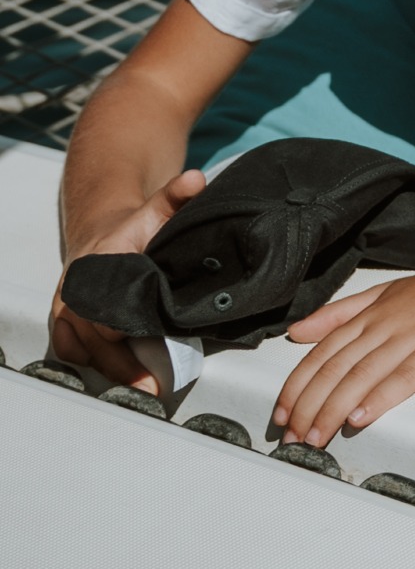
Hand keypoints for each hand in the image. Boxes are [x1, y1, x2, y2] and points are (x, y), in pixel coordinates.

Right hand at [49, 166, 207, 389]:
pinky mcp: (65, 322)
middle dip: (123, 361)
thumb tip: (196, 179)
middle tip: (155, 384)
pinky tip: (122, 378)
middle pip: (93, 335)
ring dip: (111, 370)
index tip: (152, 343)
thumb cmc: (133, 228)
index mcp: (98, 264)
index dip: (126, 327)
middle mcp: (75, 289)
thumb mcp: (156, 209)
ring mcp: (66, 308)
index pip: (105, 305)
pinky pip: (71, 350)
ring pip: (80, 348)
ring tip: (144, 388)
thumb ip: (176, 196)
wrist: (100, 232)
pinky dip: (93, 365)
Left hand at [273, 248, 414, 447]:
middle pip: (334, 370)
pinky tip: (362, 418)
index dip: (296, 387)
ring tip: (316, 437)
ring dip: (333, 410)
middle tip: (292, 436)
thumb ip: (340, 313)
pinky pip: (405, 376)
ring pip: (361, 376)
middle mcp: (384, 327)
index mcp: (369, 315)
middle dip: (308, 406)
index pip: (321, 354)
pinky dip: (380, 398)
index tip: (281, 414)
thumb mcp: (387, 292)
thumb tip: (298, 331)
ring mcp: (412, 338)